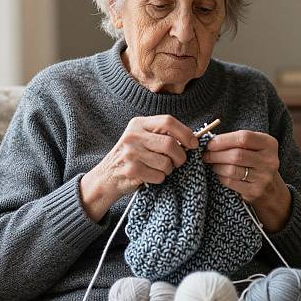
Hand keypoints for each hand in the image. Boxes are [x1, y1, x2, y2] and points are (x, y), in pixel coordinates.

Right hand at [80, 115, 198, 221]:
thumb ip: (162, 135)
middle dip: (180, 156)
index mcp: (139, 124)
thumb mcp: (142, 138)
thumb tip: (191, 140)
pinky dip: (160, 179)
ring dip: (169, 170)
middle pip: (170, 143)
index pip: (168, 121)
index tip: (193, 144)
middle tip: (179, 162)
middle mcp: (133, 136)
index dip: (185, 133)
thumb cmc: (132, 157)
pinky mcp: (131, 169)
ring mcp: (130, 152)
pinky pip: (158, 176)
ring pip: (166, 162)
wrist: (107, 176)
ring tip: (160, 169)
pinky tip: (150, 176)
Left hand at [202, 130, 291, 232]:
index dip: (223, 140)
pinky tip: (220, 174)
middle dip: (216, 154)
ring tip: (212, 164)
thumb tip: (210, 141)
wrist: (270, 188)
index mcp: (269, 143)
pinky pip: (231, 182)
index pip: (244, 137)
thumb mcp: (253, 147)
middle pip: (236, 154)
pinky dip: (221, 177)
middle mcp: (269, 160)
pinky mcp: (255, 191)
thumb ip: (236, 141)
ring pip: (231, 169)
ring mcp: (264, 177)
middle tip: (206, 155)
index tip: (210, 144)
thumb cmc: (254, 161)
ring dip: (217, 166)